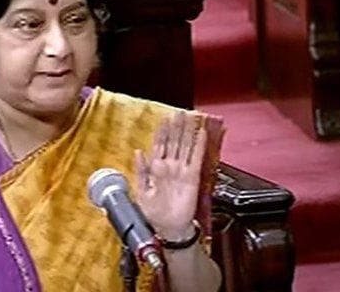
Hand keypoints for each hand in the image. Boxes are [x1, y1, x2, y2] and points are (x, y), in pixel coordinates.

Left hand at [135, 111, 206, 239]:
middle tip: (180, 112)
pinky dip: (199, 146)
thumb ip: (141, 171)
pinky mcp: (192, 177)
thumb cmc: (154, 213)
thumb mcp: (141, 191)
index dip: (162, 131)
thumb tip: (138, 152)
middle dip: (177, 126)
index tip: (164, 118)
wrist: (168, 228)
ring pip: (185, 146)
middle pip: (174, 142)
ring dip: (188, 132)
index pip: (160, 145)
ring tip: (191, 117)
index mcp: (156, 168)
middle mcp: (170, 167)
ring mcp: (181, 170)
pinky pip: (196, 158)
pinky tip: (201, 134)